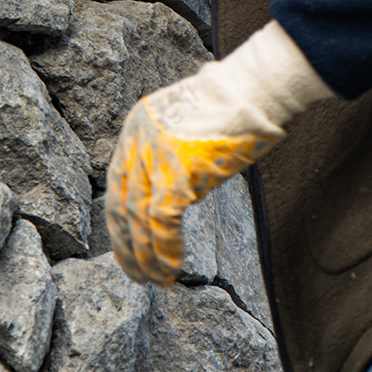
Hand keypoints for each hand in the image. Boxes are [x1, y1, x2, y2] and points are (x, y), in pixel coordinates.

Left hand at [105, 94, 277, 285]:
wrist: (253, 90)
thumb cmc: (234, 105)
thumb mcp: (186, 123)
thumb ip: (170, 151)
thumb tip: (173, 189)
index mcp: (136, 126)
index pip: (118, 183)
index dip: (121, 220)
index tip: (126, 245)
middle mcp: (137, 140)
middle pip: (120, 204)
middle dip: (125, 245)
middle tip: (136, 274)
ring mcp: (154, 156)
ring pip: (137, 219)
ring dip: (144, 257)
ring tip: (155, 281)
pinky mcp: (176, 174)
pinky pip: (161, 223)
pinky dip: (164, 251)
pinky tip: (172, 269)